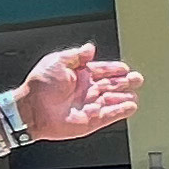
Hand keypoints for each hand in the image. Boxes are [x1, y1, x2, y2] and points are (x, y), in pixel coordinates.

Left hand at [17, 43, 144, 141]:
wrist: (31, 109)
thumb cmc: (39, 86)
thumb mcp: (57, 62)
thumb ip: (76, 55)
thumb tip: (90, 48)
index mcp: (78, 75)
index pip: (101, 70)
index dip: (113, 68)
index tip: (124, 68)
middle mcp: (84, 90)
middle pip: (110, 85)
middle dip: (124, 81)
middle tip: (137, 78)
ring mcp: (88, 105)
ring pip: (112, 100)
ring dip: (124, 96)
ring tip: (135, 93)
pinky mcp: (90, 121)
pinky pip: (109, 116)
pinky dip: (120, 111)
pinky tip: (131, 106)